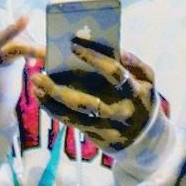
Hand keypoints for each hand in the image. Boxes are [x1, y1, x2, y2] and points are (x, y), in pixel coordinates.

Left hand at [36, 45, 158, 152]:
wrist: (149, 140)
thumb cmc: (142, 98)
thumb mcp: (147, 79)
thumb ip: (134, 63)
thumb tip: (115, 49)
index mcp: (135, 91)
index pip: (114, 72)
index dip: (94, 58)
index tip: (72, 45)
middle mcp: (121, 112)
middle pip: (88, 101)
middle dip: (61, 87)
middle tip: (40, 73)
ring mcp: (110, 128)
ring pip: (76, 115)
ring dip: (52, 101)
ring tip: (36, 85)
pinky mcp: (99, 139)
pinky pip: (74, 124)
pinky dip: (56, 111)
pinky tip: (43, 99)